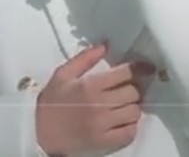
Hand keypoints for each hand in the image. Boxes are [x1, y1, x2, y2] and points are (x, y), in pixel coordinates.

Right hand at [35, 44, 154, 155]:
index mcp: (90, 86)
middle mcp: (100, 105)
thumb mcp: (61, 75)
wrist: (40, 136)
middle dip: (134, 88)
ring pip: (134, 112)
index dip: (140, 68)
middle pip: (133, 92)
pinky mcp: (105, 143)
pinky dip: (131, 125)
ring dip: (133, 106)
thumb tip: (105, 45)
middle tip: (128, 88)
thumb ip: (84, 59)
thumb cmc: (51, 103)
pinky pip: (130, 132)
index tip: (148, 68)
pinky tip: (123, 121)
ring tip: (124, 105)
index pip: (126, 74)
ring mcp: (104, 126)